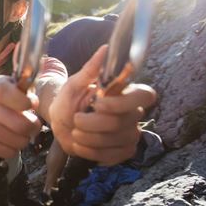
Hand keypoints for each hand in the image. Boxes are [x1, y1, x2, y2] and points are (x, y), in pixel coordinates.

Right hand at [0, 75, 41, 158]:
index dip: (24, 102)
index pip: (5, 93)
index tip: (32, 104)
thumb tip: (33, 102)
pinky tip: (11, 140)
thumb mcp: (18, 87)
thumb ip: (27, 89)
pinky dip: (15, 148)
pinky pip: (9, 152)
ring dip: (25, 138)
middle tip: (33, 123)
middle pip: (19, 125)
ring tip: (22, 132)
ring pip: (17, 141)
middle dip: (33, 126)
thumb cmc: (9, 99)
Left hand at [50, 45, 156, 164]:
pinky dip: (90, 152)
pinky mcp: (124, 151)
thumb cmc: (68, 100)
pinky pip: (112, 156)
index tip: (97, 104)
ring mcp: (131, 134)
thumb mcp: (73, 84)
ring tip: (76, 132)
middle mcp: (133, 114)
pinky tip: (82, 144)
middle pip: (122, 122)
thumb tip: (104, 49)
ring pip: (115, 140)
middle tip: (76, 120)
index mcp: (125, 94)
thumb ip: (90, 69)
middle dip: (92, 123)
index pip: (146, 96)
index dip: (121, 103)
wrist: (60, 123)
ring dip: (88, 138)